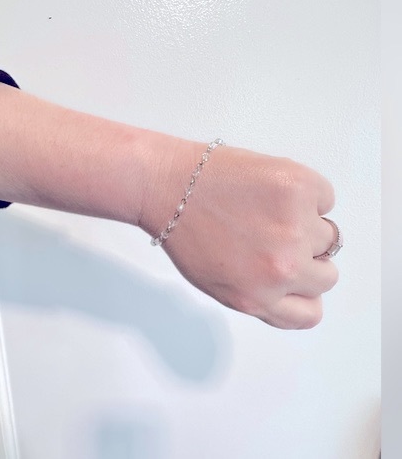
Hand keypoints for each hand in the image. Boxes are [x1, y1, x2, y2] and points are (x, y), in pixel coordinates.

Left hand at [140, 142, 338, 328]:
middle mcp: (281, 269)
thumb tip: (296, 289)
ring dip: (306, 224)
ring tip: (268, 210)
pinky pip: (325, 198)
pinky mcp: (299, 188)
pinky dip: (307, 194)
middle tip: (275, 234)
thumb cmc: (184, 230)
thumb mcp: (219, 283)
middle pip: (325, 275)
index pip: (310, 312)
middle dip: (305, 257)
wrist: (169, 185)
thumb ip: (261, 295)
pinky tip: (271, 189)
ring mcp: (294, 227)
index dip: (302, 291)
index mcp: (258, 297)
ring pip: (330, 236)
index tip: (294, 276)